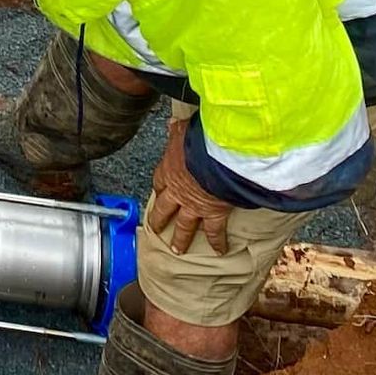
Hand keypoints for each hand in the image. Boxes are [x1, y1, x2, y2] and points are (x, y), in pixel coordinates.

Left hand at [147, 119, 231, 254]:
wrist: (215, 158)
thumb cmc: (199, 142)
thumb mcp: (184, 132)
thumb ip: (177, 131)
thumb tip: (172, 124)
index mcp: (169, 170)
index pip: (159, 182)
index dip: (159, 189)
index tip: (158, 195)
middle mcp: (177, 191)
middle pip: (164, 208)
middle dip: (159, 219)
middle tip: (155, 230)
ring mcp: (193, 205)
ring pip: (184, 225)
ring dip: (180, 238)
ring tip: (177, 250)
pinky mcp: (212, 213)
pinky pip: (213, 231)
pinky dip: (217, 241)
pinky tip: (220, 250)